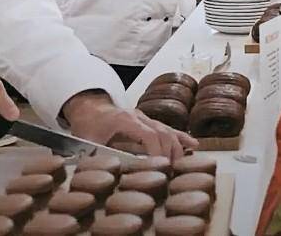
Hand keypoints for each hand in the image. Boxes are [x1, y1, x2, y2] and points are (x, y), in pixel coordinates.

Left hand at [63, 91, 197, 161]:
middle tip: (173, 171)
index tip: (161, 167)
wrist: (89, 108)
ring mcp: (146, 118)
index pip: (149, 135)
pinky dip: (181, 137)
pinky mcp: (149, 122)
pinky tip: (193, 144)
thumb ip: (100, 154)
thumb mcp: (88, 141)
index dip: (157, 151)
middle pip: (163, 132)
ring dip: (177, 148)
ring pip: (168, 130)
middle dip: (171, 153)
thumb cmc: (87, 125)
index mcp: (125, 120)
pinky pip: (168, 129)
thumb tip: (112, 170)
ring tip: (182, 165)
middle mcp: (139, 117)